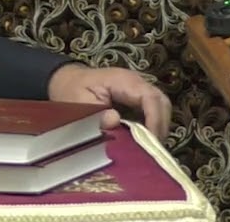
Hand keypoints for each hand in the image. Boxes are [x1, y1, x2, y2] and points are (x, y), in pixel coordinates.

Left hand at [47, 63, 170, 139]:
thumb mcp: (78, 103)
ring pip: (161, 109)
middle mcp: (136, 82)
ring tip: (147, 148)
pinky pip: (153, 113)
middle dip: (160, 127)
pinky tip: (142, 142)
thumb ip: (96, 114)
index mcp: (122, 80)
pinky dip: (151, 128)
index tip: (151, 142)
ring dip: (158, 129)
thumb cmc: (72, 91)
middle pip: (162, 103)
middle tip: (152, 150)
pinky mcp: (139, 99)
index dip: (155, 120)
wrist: (67, 81)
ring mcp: (139, 90)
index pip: (150, 98)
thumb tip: (115, 121)